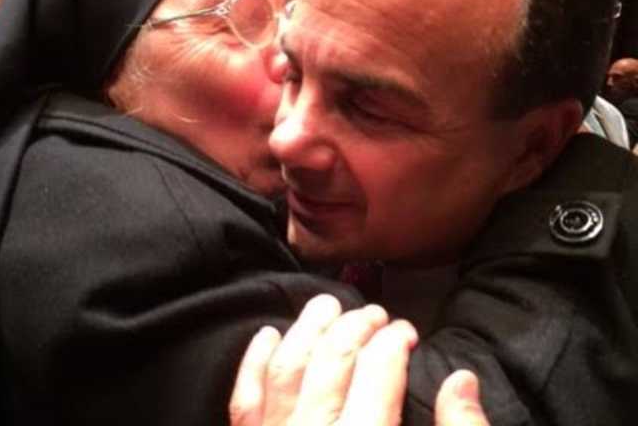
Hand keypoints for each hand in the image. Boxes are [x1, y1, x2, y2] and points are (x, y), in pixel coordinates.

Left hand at [230, 294, 490, 425]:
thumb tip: (462, 382)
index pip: (378, 374)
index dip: (394, 341)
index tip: (406, 331)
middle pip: (332, 362)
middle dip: (357, 327)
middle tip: (375, 315)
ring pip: (285, 370)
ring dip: (307, 329)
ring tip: (329, 306)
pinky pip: (243, 401)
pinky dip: (254, 364)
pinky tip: (269, 335)